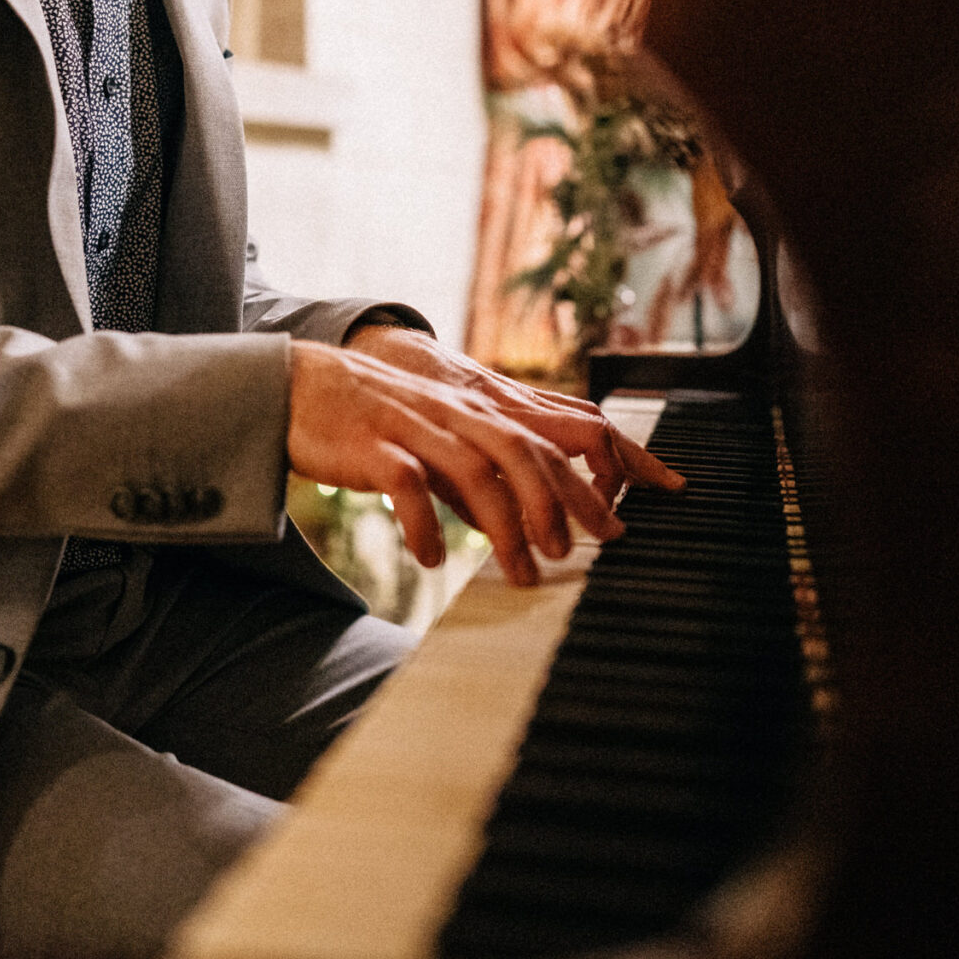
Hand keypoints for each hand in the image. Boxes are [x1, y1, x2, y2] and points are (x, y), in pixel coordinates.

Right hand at [286, 331, 682, 587]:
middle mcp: (457, 412)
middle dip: (569, 497)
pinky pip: (405, 484)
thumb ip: (482, 474)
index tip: (661, 488)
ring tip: (525, 571)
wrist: (296, 387)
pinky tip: (435, 558)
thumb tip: (522, 525)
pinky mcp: (371, 446)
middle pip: (528, 449)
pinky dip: (423, 523)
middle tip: (594, 544)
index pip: (564, 425)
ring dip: (506, 523)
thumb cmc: (373, 420)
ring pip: (476, 469)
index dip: (617, 455)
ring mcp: (415, 426)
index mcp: (481, 408)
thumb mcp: (442, 439)